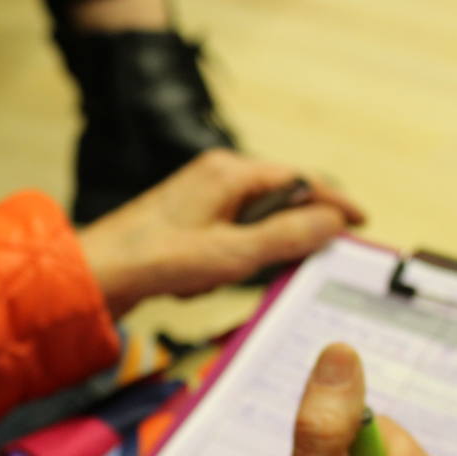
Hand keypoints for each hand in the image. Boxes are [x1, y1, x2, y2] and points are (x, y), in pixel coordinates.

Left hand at [77, 150, 363, 317]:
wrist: (96, 274)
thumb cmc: (156, 259)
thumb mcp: (234, 254)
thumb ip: (289, 236)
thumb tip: (334, 222)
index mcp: (230, 172)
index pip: (300, 180)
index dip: (333, 202)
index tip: (360, 223)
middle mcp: (216, 177)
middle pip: (277, 203)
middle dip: (280, 241)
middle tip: (288, 269)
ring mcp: (200, 199)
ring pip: (251, 227)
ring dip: (246, 259)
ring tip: (213, 279)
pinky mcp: (186, 223)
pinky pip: (226, 241)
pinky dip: (223, 265)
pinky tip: (195, 283)